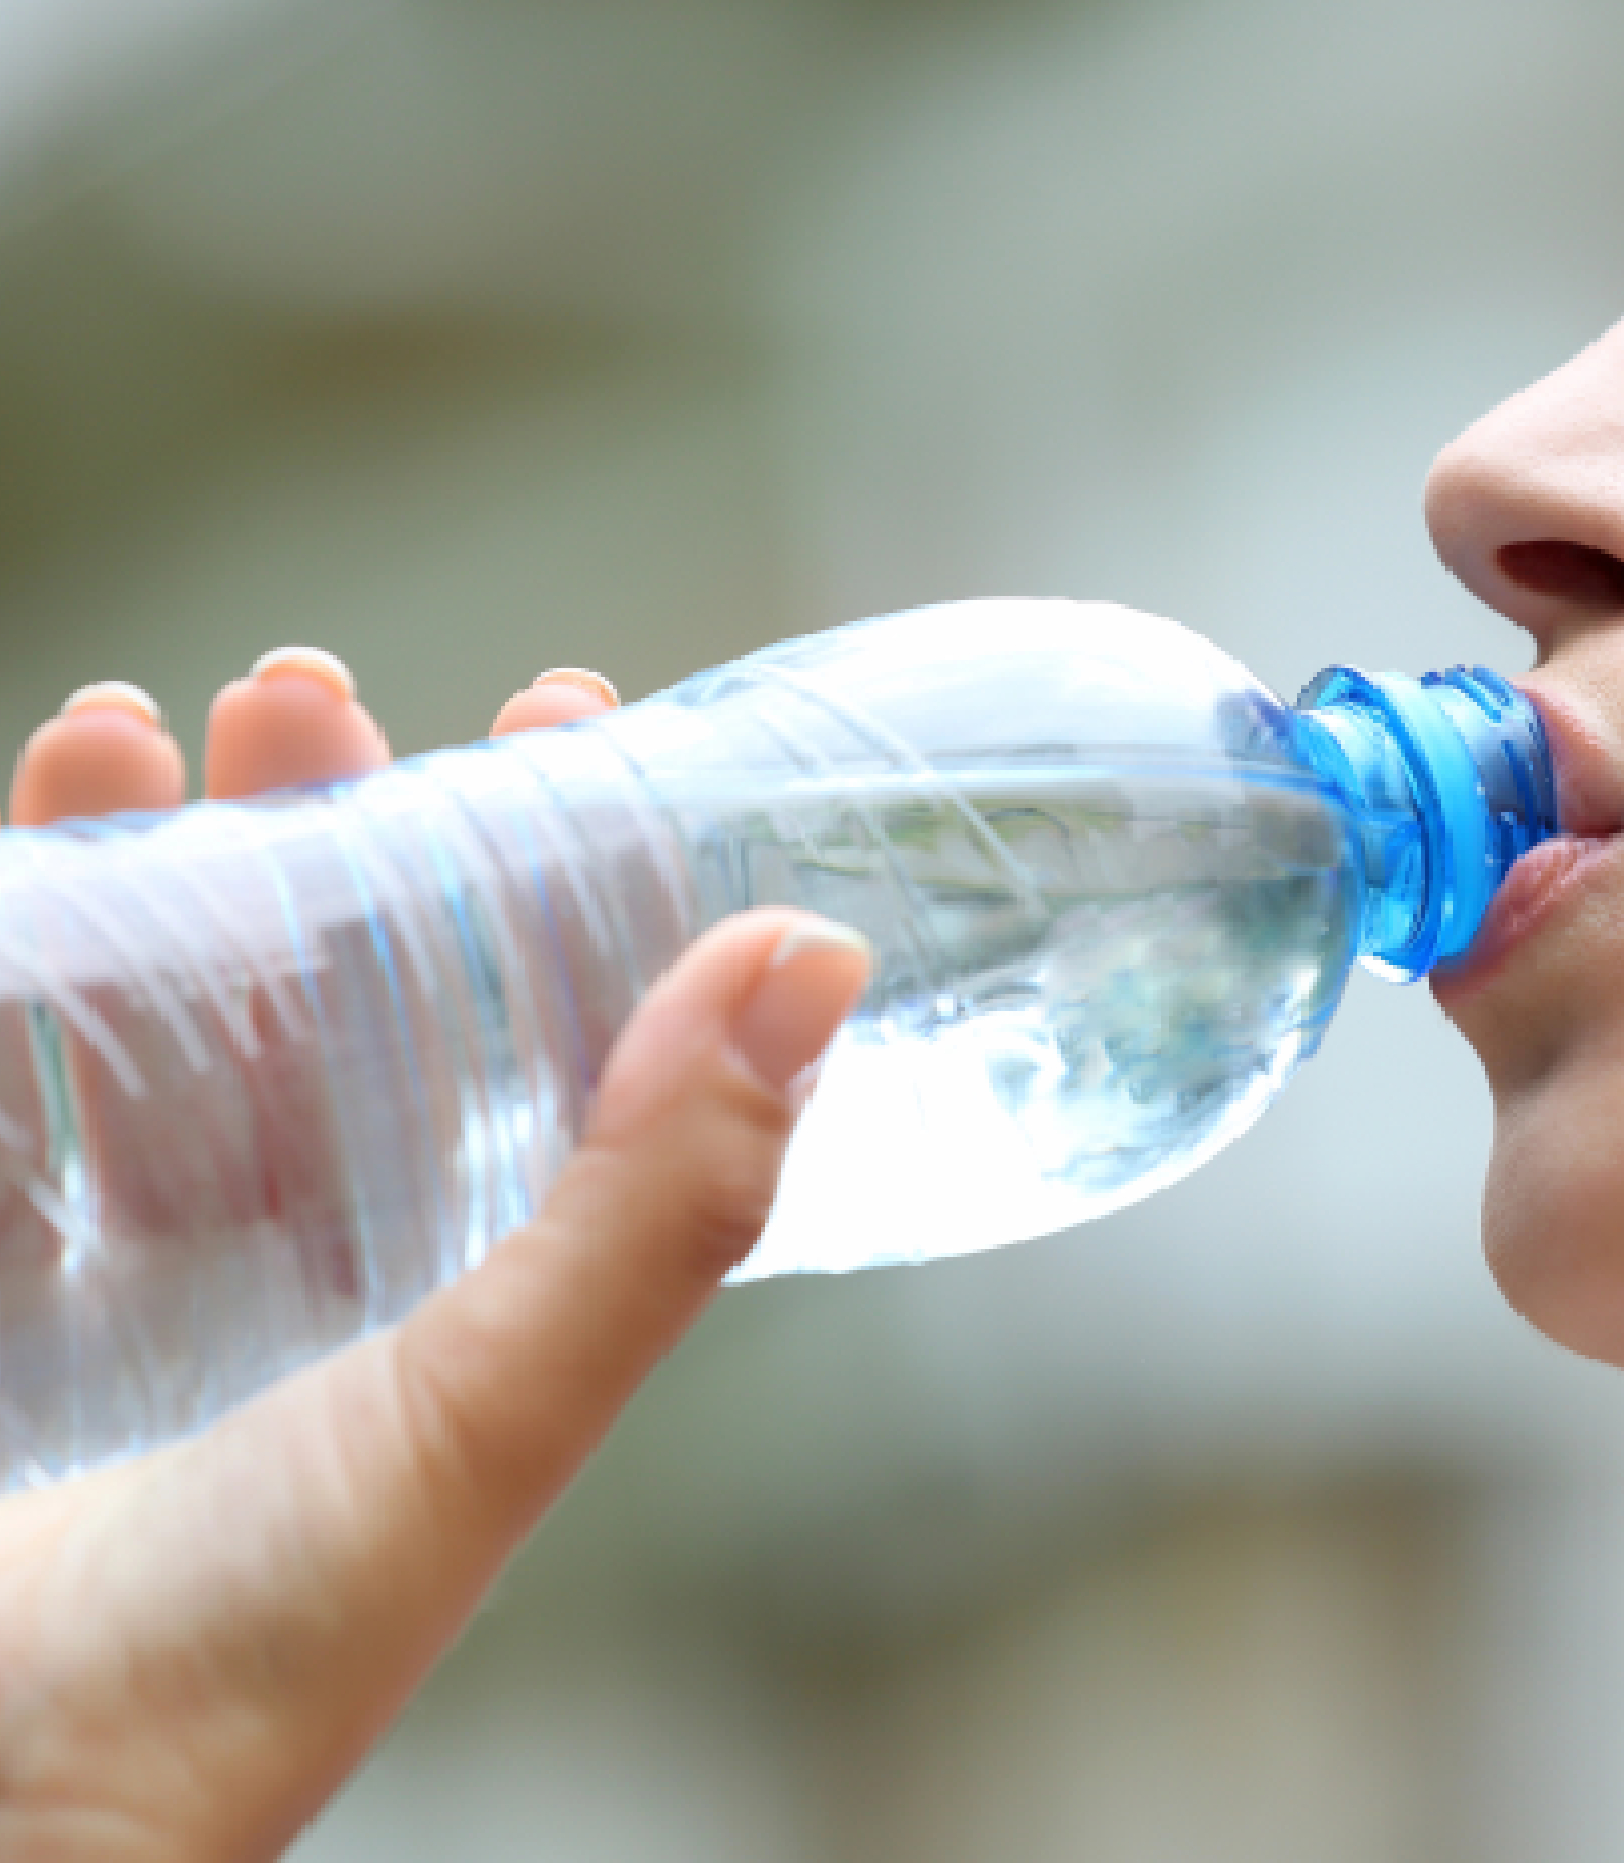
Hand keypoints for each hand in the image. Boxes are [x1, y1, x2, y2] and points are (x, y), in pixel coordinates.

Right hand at [0, 652, 870, 1861]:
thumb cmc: (251, 1654)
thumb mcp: (485, 1409)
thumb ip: (655, 1202)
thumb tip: (818, 955)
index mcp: (446, 1293)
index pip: (520, 1043)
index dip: (549, 883)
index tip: (565, 722)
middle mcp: (293, 1271)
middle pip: (325, 998)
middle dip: (333, 831)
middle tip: (329, 695)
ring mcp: (115, 1272)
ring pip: (157, 1010)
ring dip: (175, 853)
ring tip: (183, 720)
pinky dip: (24, 927)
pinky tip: (69, 794)